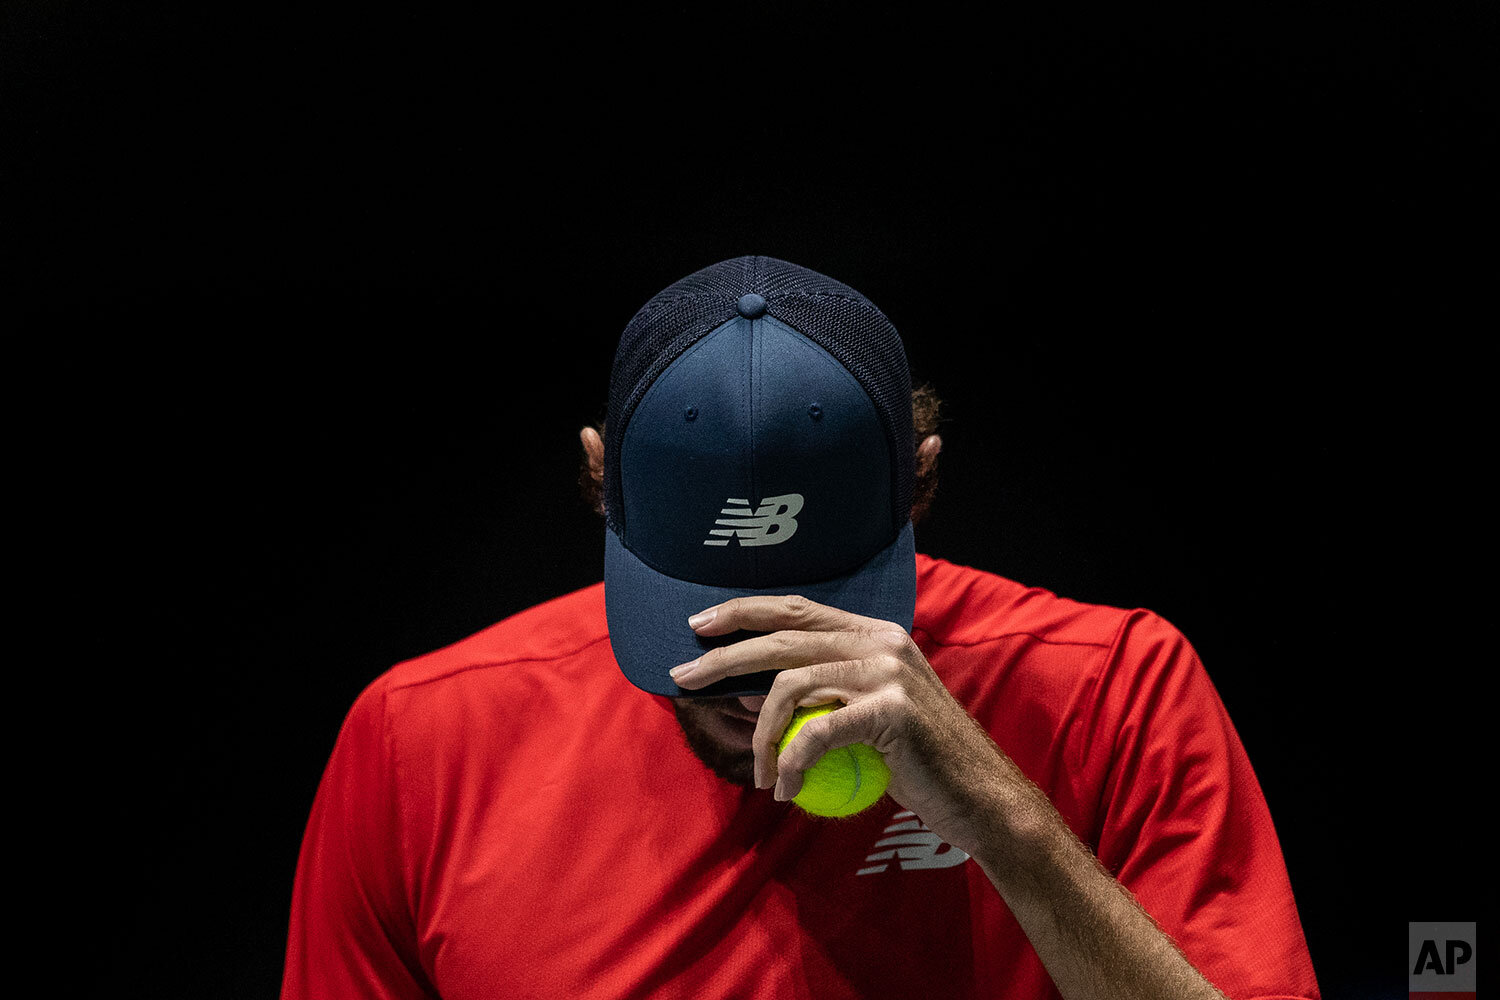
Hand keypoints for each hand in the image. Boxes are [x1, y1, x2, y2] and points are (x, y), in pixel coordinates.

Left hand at [669, 595, 1006, 857]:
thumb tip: (756, 690)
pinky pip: (814, 733)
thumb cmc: (922, 764)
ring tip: (761, 773)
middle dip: (723, 656)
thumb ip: (829, 691)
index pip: (796, 609)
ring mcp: (887, 672)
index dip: (744, 612)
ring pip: (789, 686)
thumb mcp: (873, 712)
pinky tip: (786, 791)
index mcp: (875, 633)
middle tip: (683, 677)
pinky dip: (790, 764)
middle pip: (782, 638)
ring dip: (761, 734)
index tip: (698, 624)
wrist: (982, 798)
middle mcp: (881, 641)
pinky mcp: (891, 710)